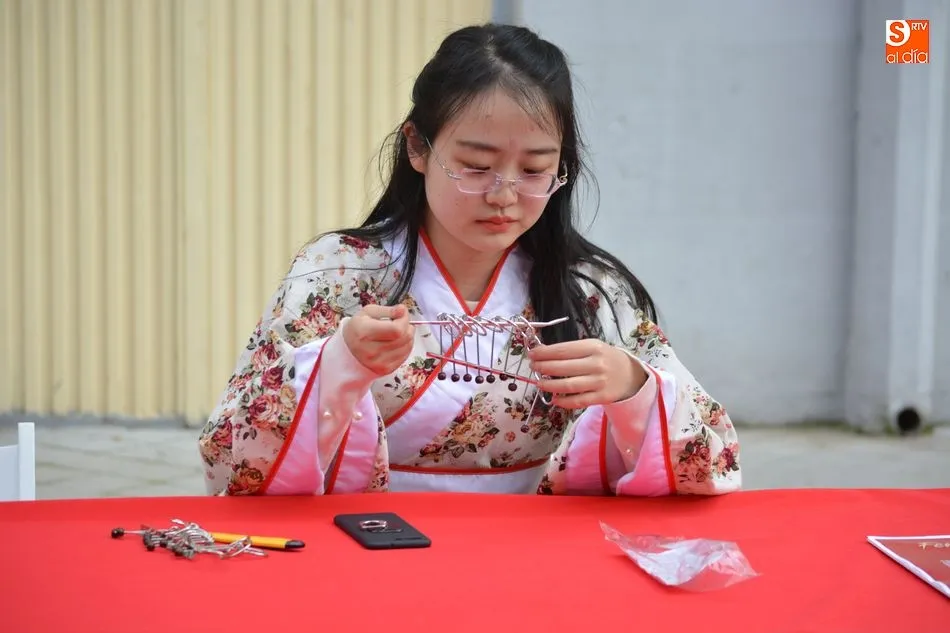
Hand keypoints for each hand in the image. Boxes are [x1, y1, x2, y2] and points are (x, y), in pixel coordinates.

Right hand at [342, 304, 414, 374]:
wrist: (348, 350)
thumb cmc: (358, 328)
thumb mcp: (368, 312)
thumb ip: (387, 310)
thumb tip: (403, 310)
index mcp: (364, 332)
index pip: (396, 329)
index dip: (404, 320)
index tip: (402, 314)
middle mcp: (370, 350)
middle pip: (404, 337)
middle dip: (407, 326)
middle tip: (401, 322)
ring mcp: (378, 362)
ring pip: (407, 346)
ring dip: (408, 336)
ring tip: (399, 331)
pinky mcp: (385, 369)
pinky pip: (405, 356)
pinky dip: (405, 346)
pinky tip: (398, 341)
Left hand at [528, 339, 647, 408]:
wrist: (631, 375)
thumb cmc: (606, 358)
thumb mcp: (593, 347)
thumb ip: (572, 351)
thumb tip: (544, 354)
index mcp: (593, 347)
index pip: (563, 350)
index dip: (544, 353)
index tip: (532, 354)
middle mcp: (596, 364)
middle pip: (563, 368)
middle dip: (544, 368)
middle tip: (533, 367)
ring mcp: (599, 382)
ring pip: (568, 386)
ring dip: (550, 385)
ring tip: (539, 383)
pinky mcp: (602, 397)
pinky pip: (578, 401)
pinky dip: (563, 402)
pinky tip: (554, 399)